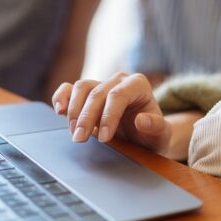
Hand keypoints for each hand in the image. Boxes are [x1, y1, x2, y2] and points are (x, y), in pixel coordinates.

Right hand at [51, 72, 172, 153]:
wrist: (144, 137)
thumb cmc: (152, 135)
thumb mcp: (161, 136)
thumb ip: (157, 127)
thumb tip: (142, 120)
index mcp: (138, 85)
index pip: (118, 95)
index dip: (108, 116)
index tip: (104, 138)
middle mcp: (118, 80)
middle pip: (97, 93)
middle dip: (87, 117)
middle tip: (80, 140)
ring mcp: (101, 84)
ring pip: (81, 87)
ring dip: (74, 111)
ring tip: (74, 133)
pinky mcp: (87, 93)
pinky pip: (69, 89)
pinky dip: (61, 98)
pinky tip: (60, 111)